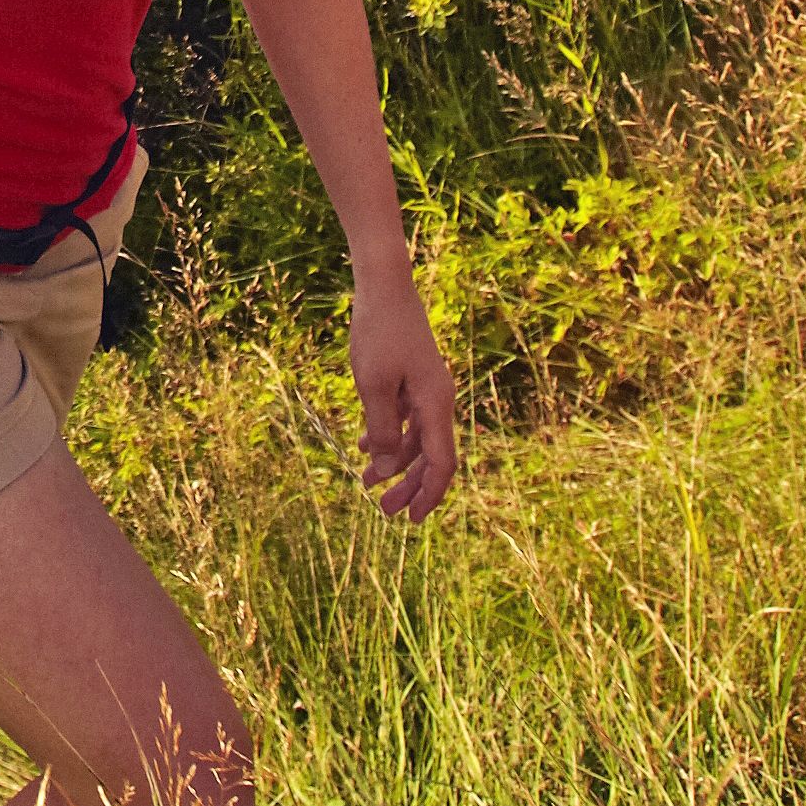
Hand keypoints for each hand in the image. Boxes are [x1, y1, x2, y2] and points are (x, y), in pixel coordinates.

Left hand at [346, 281, 458, 519]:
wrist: (385, 287)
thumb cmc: (378, 333)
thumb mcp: (373, 384)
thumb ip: (381, 428)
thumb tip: (385, 468)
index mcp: (436, 404)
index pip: (442, 462)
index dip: (429, 494)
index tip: (411, 519)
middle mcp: (438, 399)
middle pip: (430, 456)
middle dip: (409, 486)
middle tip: (385, 512)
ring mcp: (427, 389)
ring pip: (416, 439)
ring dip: (395, 463)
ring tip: (367, 484)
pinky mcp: (413, 378)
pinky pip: (406, 418)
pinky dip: (389, 436)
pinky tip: (363, 447)